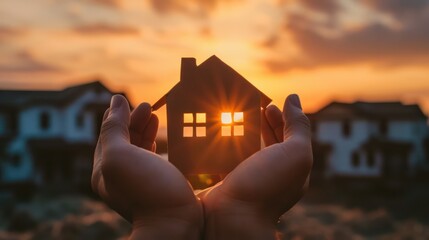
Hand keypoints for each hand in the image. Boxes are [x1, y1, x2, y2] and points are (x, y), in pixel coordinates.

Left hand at [92, 95, 202, 239]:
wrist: (175, 222)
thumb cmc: (146, 188)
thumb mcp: (121, 155)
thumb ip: (114, 128)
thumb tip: (115, 101)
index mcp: (104, 169)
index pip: (108, 136)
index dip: (117, 116)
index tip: (129, 100)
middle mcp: (119, 175)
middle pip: (124, 140)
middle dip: (132, 120)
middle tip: (146, 105)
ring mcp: (139, 179)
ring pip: (138, 148)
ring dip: (144, 129)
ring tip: (153, 115)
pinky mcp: (157, 182)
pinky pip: (152, 158)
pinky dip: (155, 143)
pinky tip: (161, 137)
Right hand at [199, 94, 312, 239]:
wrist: (232, 218)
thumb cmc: (267, 186)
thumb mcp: (295, 153)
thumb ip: (298, 126)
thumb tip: (293, 98)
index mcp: (291, 169)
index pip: (289, 137)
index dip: (281, 118)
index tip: (267, 104)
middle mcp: (271, 175)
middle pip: (268, 142)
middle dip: (262, 123)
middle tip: (251, 106)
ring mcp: (248, 179)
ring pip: (246, 150)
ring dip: (242, 132)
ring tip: (233, 115)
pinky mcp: (227, 182)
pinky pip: (227, 159)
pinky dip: (225, 145)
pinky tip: (217, 134)